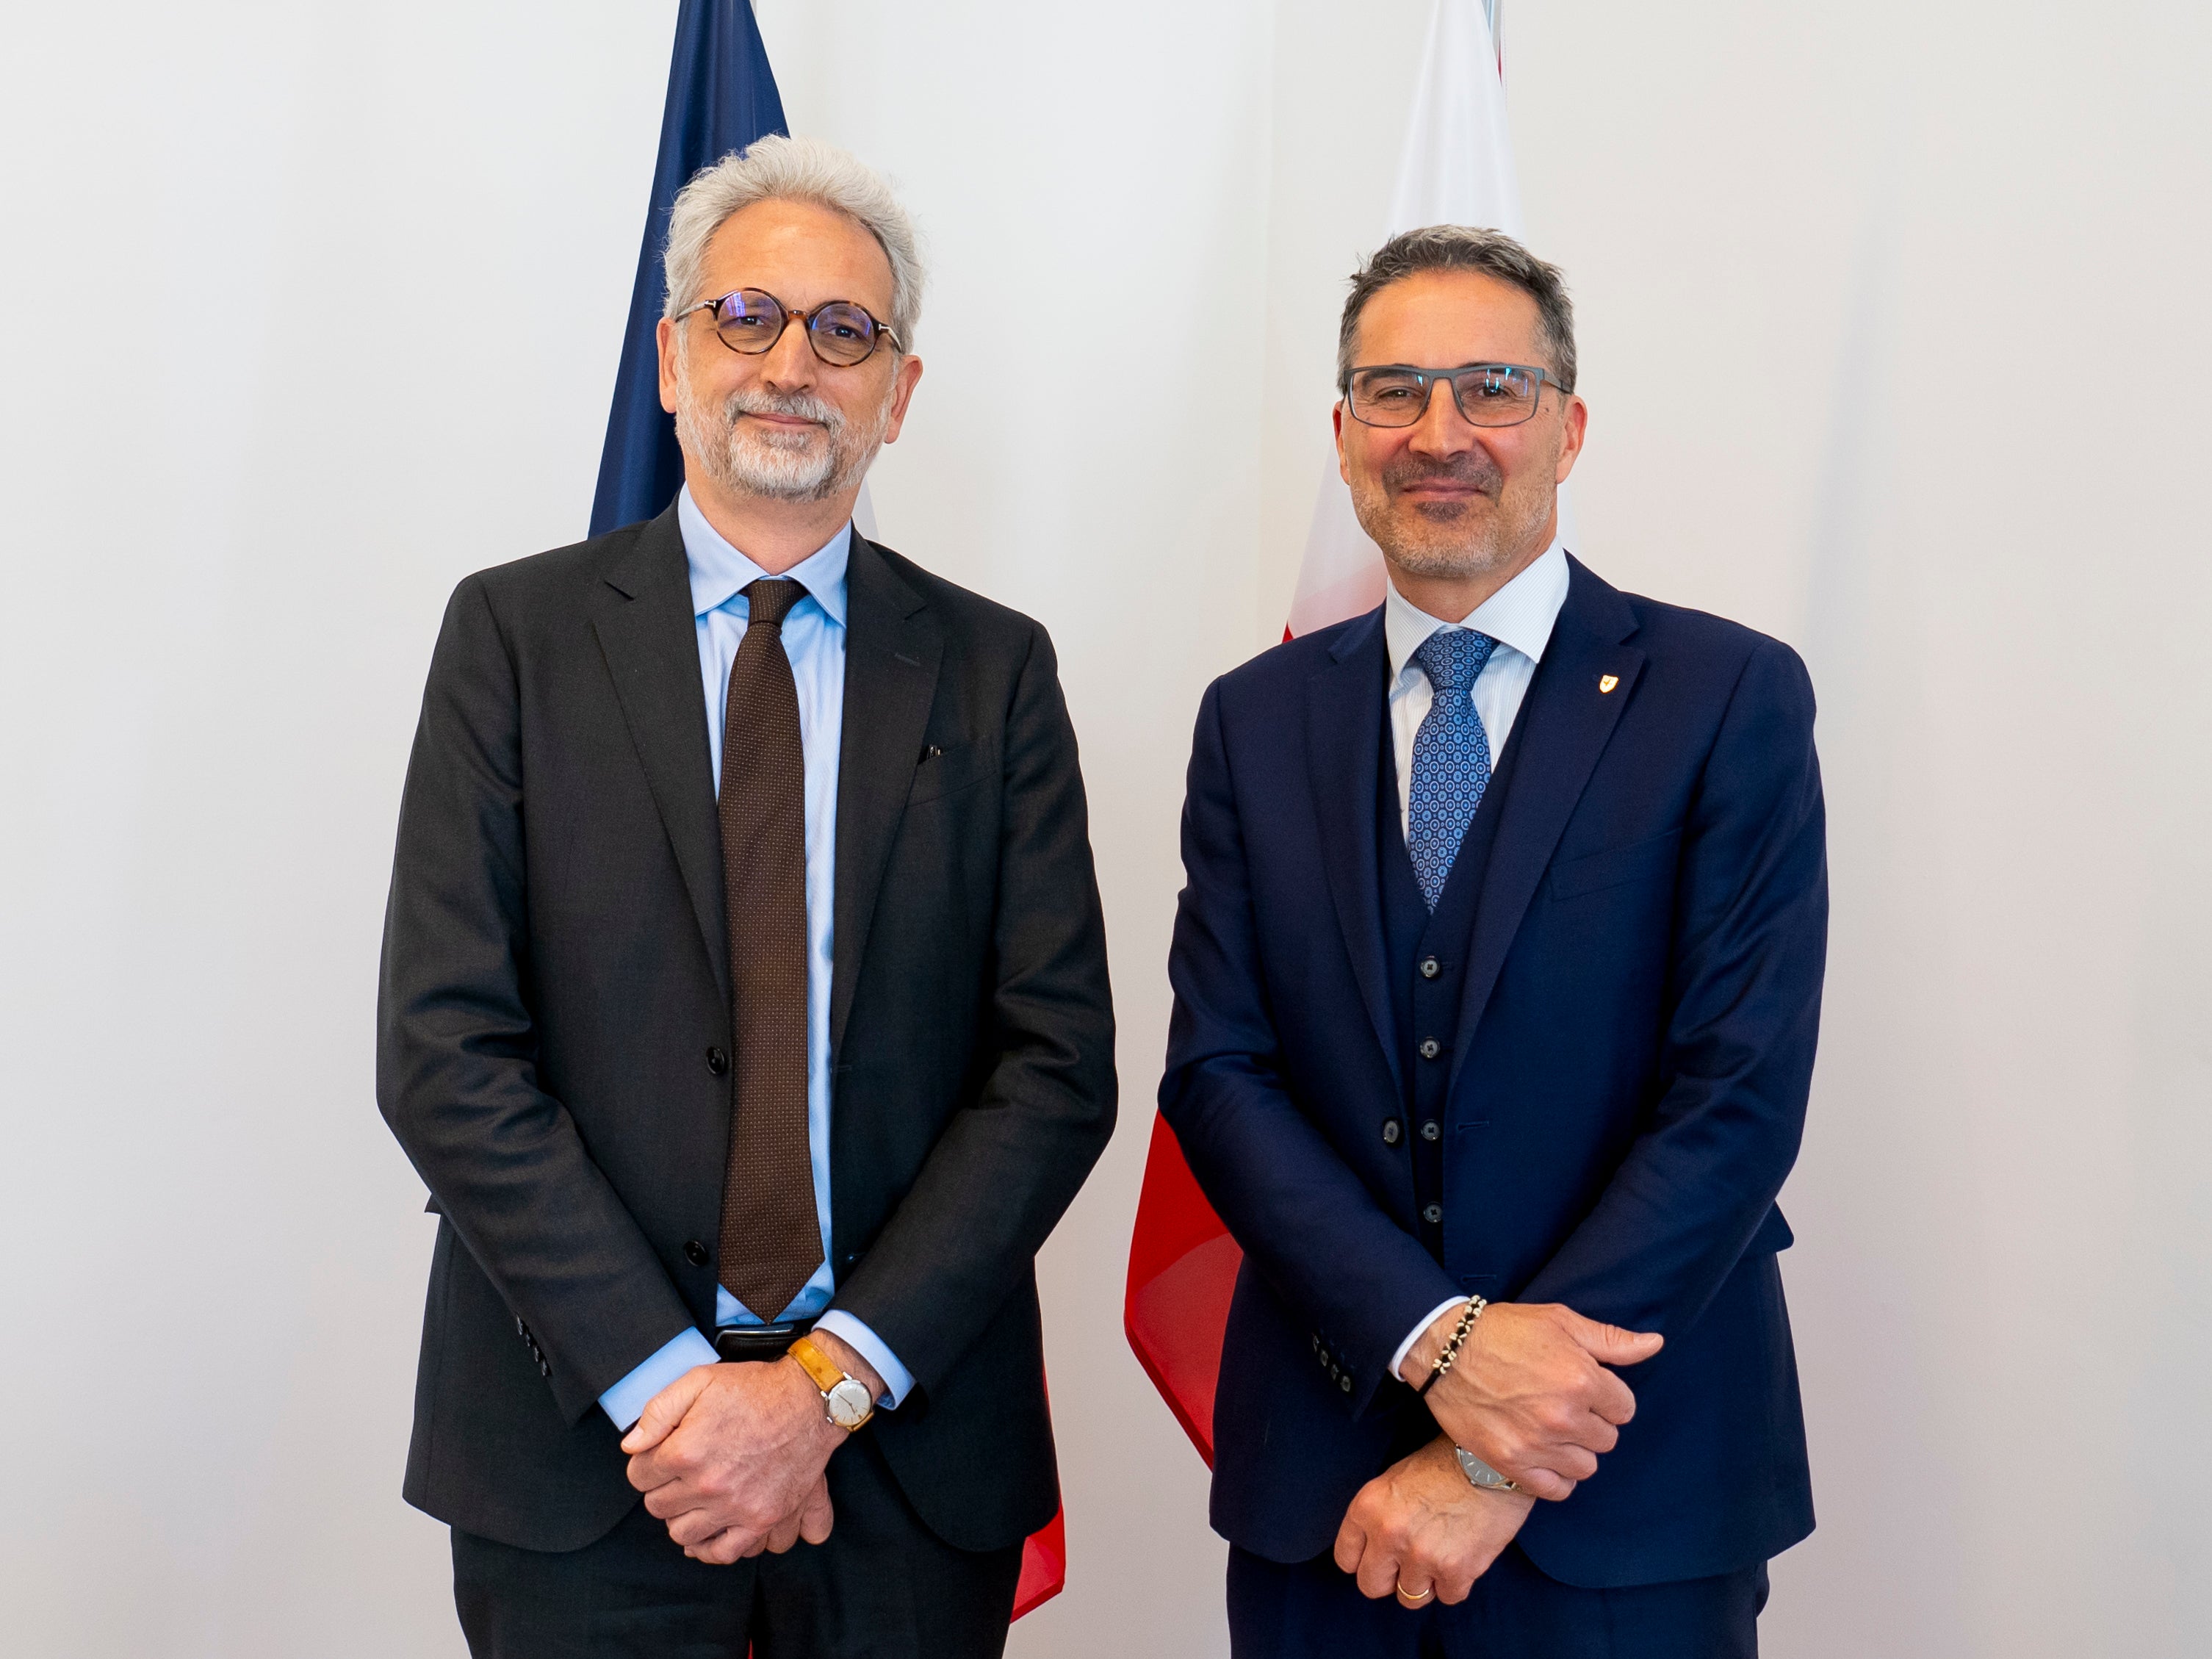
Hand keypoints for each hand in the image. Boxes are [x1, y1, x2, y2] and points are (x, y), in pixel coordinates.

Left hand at [620, 1357, 842, 1563]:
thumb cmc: (755, 1389)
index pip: (638, 1475)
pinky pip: (723, 1552)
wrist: (810, 1402)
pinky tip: (706, 1532)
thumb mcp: (700, 1380)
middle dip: (662, 1488)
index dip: (646, 1463)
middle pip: (657, 1506)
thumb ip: (659, 1411)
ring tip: (693, 1499)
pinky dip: (708, 1548)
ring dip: (682, 1516)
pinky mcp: (761, 1519)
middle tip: (678, 1474)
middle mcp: (707, 1485)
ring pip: (682, 1532)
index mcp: (686, 1451)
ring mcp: (735, 1506)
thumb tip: (631, 1445)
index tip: (660, 1456)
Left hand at [1333, 1437, 1535, 1603]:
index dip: (1364, 1559)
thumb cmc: (1444, 1463)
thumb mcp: (1395, 1479)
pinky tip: (1463, 1555)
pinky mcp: (1455, 1571)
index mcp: (1367, 1508)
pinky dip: (1455, 1583)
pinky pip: (1447, 1597)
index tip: (1379, 1557)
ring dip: (1425, 1582)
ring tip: (1440, 1554)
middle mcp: (1389, 1535)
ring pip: (1409, 1598)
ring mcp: (1421, 1556)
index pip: (1345, 1559)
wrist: (1492, 1461)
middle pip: (1371, 1586)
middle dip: (1390, 1578)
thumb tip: (1372, 1550)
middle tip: (1409, 1562)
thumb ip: (1377, 1516)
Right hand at [1401, 1302, 1661, 1500]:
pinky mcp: (1512, 1464)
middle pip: (1607, 1440)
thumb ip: (1611, 1340)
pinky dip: (1555, 1477)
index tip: (1586, 1387)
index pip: (1625, 1409)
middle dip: (1592, 1423)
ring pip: (1586, 1467)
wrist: (1446, 1351)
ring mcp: (1537, 1445)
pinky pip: (1557, 1490)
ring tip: (1552, 1430)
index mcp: (1581, 1379)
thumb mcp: (1561, 1321)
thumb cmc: (1505, 1331)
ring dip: (1574, 1451)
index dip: (1607, 1397)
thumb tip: (1655, 1345)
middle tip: (1564, 1405)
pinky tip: (1543, 1454)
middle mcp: (1564, 1417)